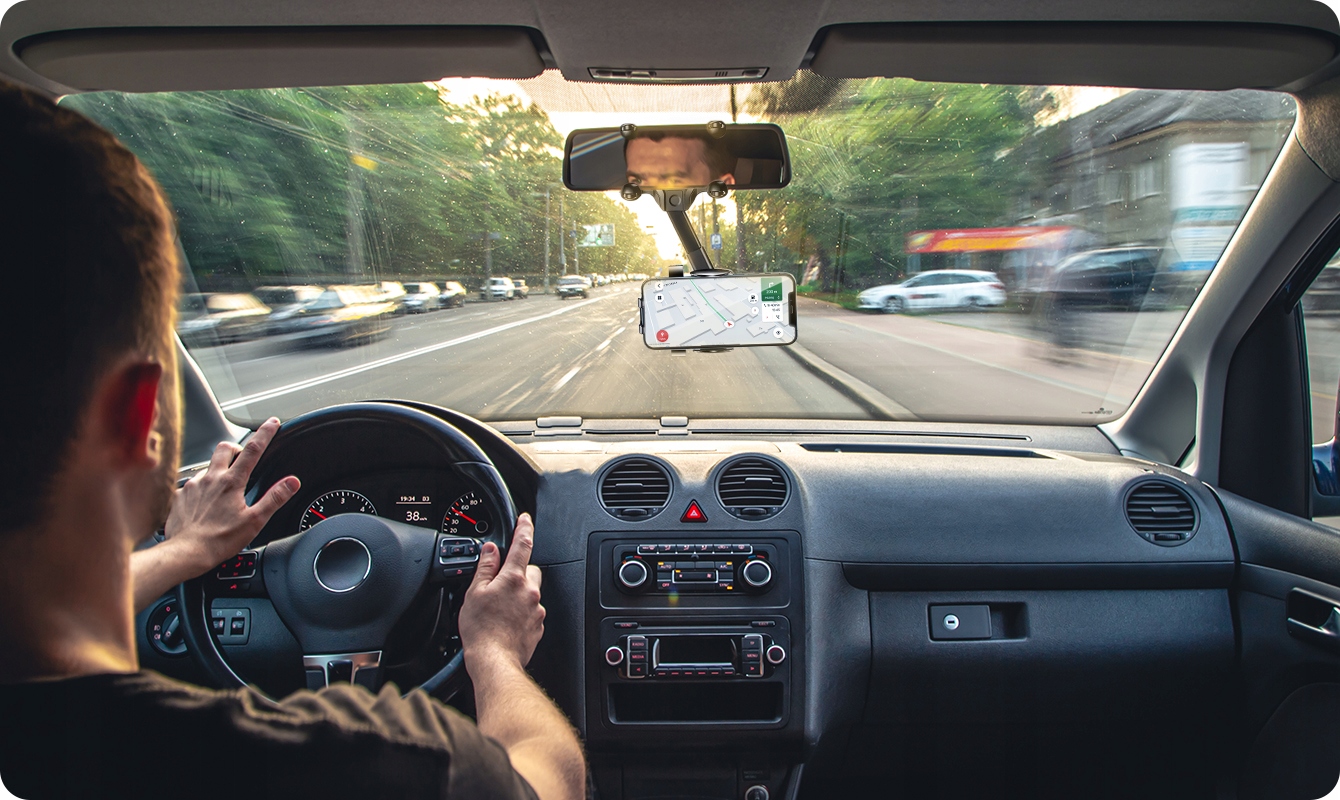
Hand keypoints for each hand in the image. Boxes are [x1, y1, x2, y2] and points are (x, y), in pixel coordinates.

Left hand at [162, 417, 299, 575]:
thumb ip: (274, 498)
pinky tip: (203, 503)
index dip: (265, 434)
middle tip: (242, 455)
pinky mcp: (179, 496)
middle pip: (224, 448)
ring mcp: (192, 486)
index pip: (253, 450)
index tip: (272, 422)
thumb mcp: (255, 521)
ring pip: (207, 466)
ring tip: (223, 486)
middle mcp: (210, 479)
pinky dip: (199, 489)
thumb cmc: (219, 540)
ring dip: (217, 469)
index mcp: (231, 483)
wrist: (186, 553)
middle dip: (236, 446)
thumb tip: (292, 482)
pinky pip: (190, 485)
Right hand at [459, 513, 544, 672]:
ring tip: (499, 608)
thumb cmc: (481, 630)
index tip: (525, 519)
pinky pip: (532, 611)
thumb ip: (485, 567)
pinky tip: (506, 622)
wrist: (494, 661)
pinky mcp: (538, 626)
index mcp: (513, 578)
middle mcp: (530, 591)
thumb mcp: (474, 593)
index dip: (524, 528)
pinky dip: (521, 612)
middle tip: (500, 584)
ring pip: (531, 592)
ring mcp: (536, 609)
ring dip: (519, 594)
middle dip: (518, 571)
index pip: (523, 544)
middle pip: (529, 570)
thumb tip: (490, 550)